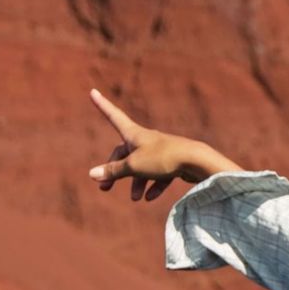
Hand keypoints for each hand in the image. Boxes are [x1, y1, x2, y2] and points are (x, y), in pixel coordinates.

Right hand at [86, 89, 238, 201]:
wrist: (196, 161)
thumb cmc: (163, 159)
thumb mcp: (134, 166)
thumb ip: (114, 171)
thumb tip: (92, 174)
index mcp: (133, 134)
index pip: (113, 116)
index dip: (102, 105)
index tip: (92, 91)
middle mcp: (145, 140)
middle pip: (123, 154)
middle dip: (114, 171)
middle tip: (104, 188)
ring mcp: (158, 150)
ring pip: (141, 167)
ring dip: (136, 183)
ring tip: (136, 198)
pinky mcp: (171, 162)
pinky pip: (158, 174)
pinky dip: (154, 186)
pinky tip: (151, 198)